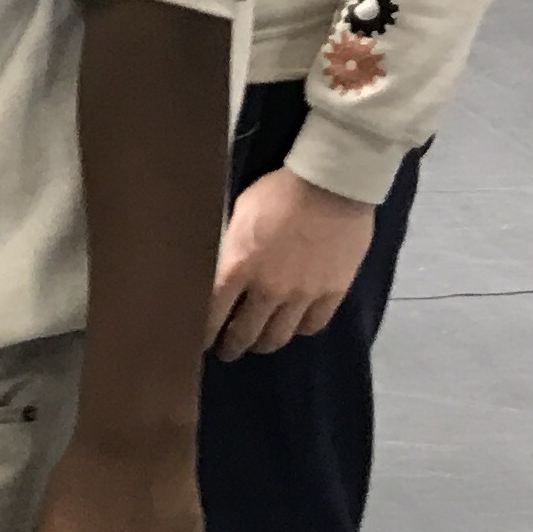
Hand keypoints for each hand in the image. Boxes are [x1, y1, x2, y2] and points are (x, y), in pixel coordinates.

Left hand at [210, 168, 376, 359]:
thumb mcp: (237, 215)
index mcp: (237, 268)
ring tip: (258, 342)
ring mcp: (303, 294)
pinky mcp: (332, 292)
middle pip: (244, 334)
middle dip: (231, 346)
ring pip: (278, 336)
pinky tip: (294, 326)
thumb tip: (216, 269)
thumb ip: (227, 249)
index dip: (203, 334)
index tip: (200, 341)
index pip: (212, 315)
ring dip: (263, 343)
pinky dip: (300, 330)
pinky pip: (313, 325)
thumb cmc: (277, 192)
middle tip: (227, 349)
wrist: (331, 183)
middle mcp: (268, 290)